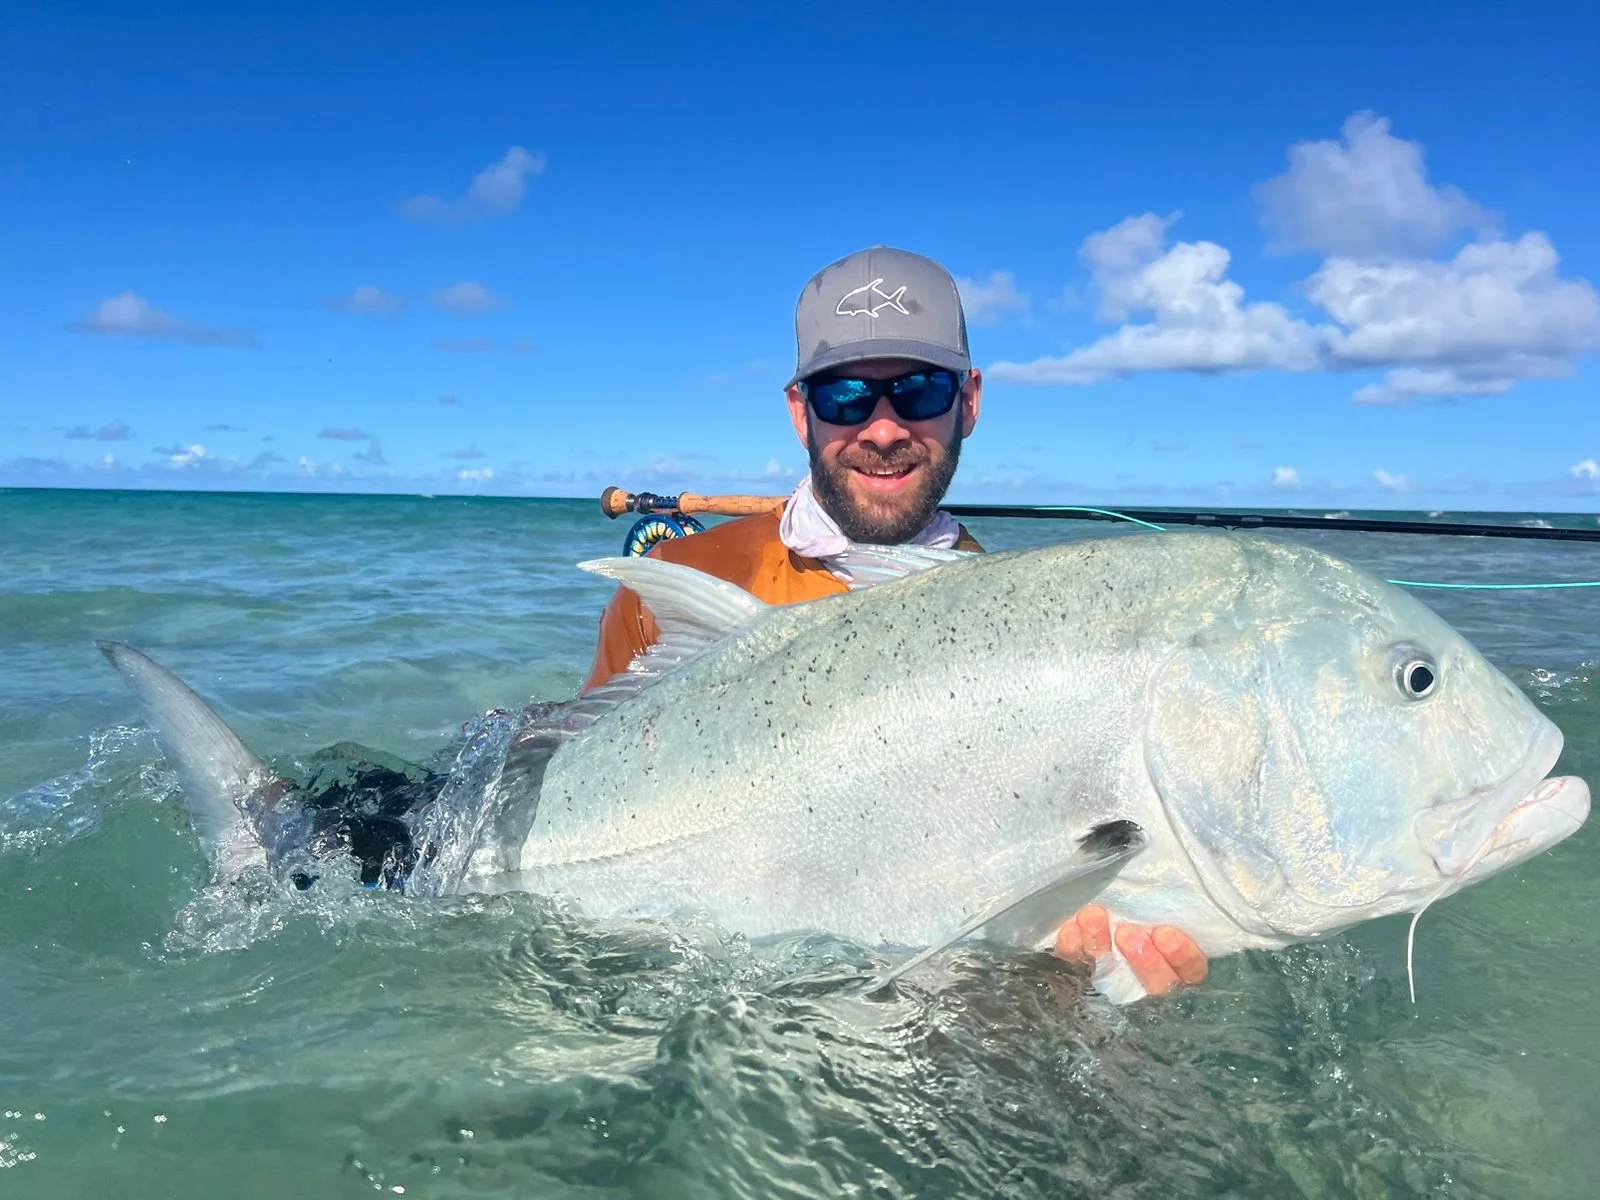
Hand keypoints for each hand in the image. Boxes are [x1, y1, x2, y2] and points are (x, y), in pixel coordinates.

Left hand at [1053, 904, 1207, 995]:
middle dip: (1145, 960)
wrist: (1086, 914)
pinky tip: (1069, 931)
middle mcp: (1150, 983)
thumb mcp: (1151, 908)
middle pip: (1158, 985)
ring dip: (1101, 947)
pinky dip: (1072, 950)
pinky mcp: (1080, 982)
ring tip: (1092, 918)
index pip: (1191, 971)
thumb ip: (1157, 910)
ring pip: (1115, 981)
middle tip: (1126, 933)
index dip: (1182, 955)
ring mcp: (1115, 988)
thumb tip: (1161, 888)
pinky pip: (1075, 972)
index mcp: (1176, 966)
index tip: (1165, 933)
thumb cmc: (1131, 909)